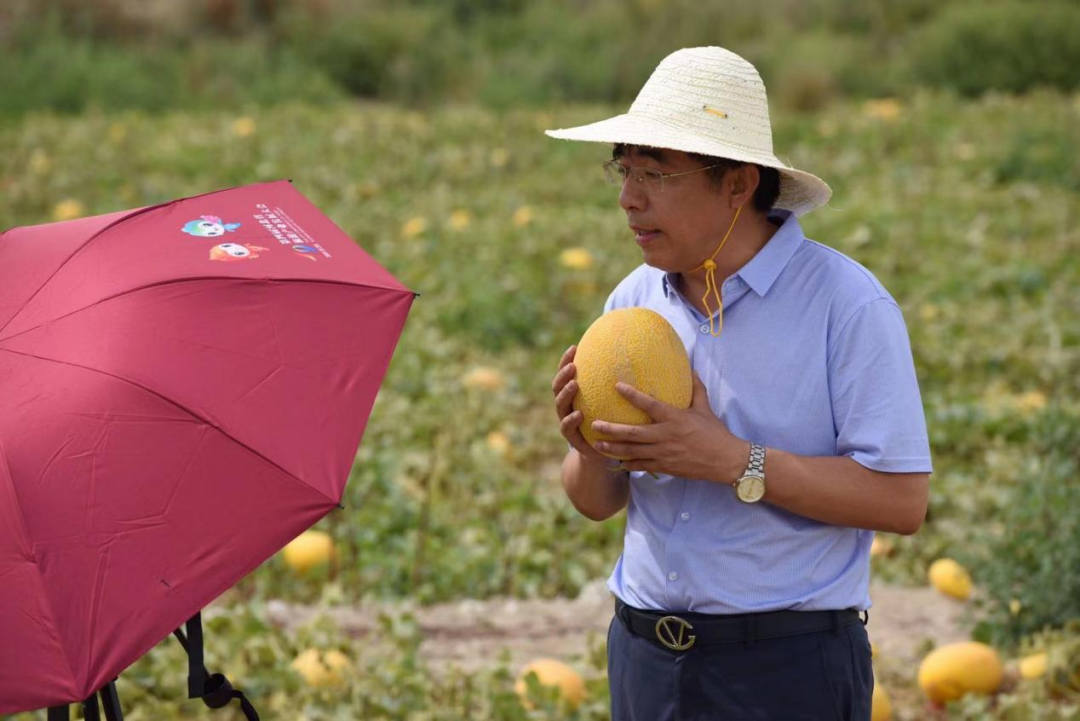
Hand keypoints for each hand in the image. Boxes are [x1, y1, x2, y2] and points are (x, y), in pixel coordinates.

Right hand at [552, 345, 617, 467]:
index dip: (566, 360)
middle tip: (573, 366)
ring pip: (560, 405)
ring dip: (566, 393)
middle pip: (558, 386)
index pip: (566, 374)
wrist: (602, 453)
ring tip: (574, 384)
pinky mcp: (571, 437)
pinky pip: (567, 427)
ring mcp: (566, 421)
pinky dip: (571, 419)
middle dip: (563, 374)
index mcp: (574, 395)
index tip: (574, 347)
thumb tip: (636, 362)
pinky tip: (578, 414)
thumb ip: (616, 387)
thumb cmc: (609, 423)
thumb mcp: (611, 404)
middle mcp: (567, 406)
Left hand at [589, 373, 747, 481]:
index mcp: (674, 418)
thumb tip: (692, 369)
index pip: (649, 404)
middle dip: (611, 429)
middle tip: (594, 423)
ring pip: (632, 451)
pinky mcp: (665, 466)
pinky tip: (615, 462)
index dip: (632, 394)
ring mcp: (663, 453)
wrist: (725, 460)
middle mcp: (665, 435)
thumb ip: (696, 389)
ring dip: (612, 448)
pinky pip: (641, 465)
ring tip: (596, 444)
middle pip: (632, 433)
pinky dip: (627, 464)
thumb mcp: (705, 408)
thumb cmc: (715, 432)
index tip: (616, 386)